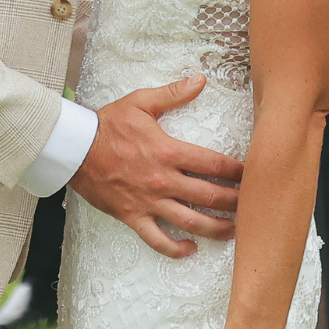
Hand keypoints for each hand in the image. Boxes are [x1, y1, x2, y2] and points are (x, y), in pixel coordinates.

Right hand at [65, 74, 245, 258]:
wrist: (75, 149)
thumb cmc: (108, 125)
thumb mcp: (141, 102)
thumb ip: (173, 94)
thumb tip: (201, 80)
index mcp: (169, 152)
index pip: (214, 164)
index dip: (238, 171)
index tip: (253, 175)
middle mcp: (164, 181)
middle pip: (209, 196)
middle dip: (235, 202)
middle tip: (253, 205)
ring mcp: (149, 202)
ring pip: (190, 222)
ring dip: (216, 229)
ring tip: (235, 231)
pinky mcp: (133, 217)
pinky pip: (158, 240)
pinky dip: (175, 248)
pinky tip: (191, 249)